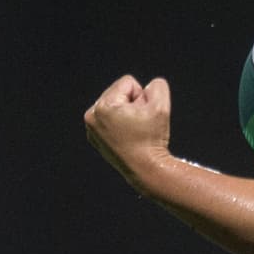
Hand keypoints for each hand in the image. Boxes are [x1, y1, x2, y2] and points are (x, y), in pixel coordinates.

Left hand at [83, 75, 171, 189]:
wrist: (146, 170)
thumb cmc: (152, 138)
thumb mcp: (161, 105)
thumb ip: (157, 85)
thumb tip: (147, 87)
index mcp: (102, 107)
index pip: (128, 83)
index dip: (142, 97)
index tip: (143, 116)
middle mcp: (92, 116)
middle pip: (119, 93)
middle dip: (133, 105)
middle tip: (139, 126)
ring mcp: (91, 129)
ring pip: (115, 105)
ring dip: (127, 113)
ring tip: (134, 132)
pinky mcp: (95, 138)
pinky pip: (111, 119)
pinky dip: (120, 124)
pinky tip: (127, 137)